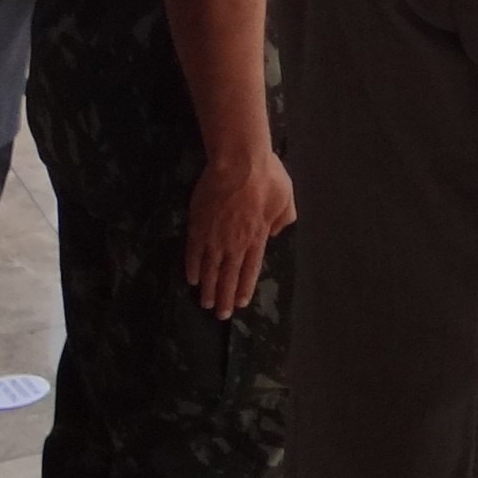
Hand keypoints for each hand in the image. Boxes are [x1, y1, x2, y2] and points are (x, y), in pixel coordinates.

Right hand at [185, 149, 294, 315]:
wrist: (239, 162)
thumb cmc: (266, 176)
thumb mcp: (285, 197)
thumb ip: (282, 219)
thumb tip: (274, 235)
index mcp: (257, 237)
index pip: (250, 269)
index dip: (244, 287)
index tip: (240, 303)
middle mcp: (236, 243)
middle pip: (229, 276)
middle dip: (225, 297)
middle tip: (221, 315)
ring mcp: (215, 237)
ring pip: (211, 270)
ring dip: (209, 289)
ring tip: (206, 304)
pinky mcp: (198, 227)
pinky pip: (193, 254)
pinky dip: (192, 268)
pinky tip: (192, 280)